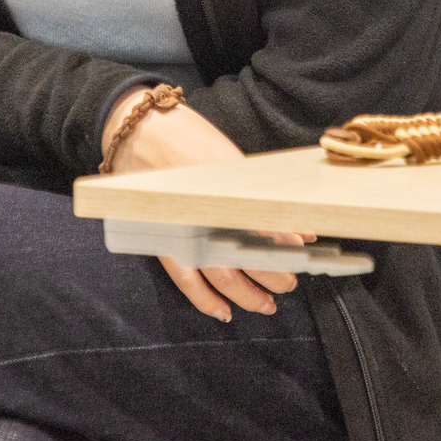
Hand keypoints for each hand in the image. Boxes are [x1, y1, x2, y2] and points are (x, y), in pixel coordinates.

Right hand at [101, 88, 312, 321]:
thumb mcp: (227, 158)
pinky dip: (206, 300)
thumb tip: (296, 228)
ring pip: (220, 276)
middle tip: (289, 282)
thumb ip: (257, 196)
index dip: (286, 247)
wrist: (137, 129)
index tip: (304, 255)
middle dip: (273, 275)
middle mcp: (202, 213)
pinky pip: (186, 280)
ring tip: (267, 303)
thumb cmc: (185, 136)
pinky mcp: (164, 240)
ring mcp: (182, 230)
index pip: (263, 227)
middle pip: (245, 258)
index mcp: (221, 186)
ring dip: (248, 294)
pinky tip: (224, 311)